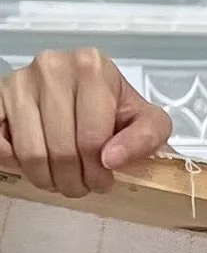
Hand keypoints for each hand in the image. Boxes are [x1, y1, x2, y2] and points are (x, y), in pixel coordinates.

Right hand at [0, 48, 172, 195]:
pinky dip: (14, 162)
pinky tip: (31, 162)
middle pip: (61, 150)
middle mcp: (52, 67)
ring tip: (60, 178)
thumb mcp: (147, 120)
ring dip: (46, 178)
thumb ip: (145, 138)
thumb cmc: (113, 107)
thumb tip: (110, 159)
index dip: (98, 173)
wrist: (83, 91)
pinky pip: (0, 144)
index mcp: (91, 67)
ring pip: (31, 153)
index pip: (92, 141)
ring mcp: (20, 80)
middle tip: (81, 185)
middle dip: (74, 181)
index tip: (103, 181)